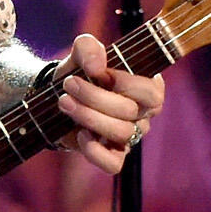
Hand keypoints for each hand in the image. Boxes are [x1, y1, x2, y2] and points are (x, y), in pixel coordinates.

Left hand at [56, 33, 164, 176]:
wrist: (59, 96)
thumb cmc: (80, 73)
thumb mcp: (81, 54)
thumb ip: (89, 47)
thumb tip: (96, 67)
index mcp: (148, 87)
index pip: (151, 92)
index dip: (124, 83)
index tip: (97, 71)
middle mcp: (144, 114)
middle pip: (130, 112)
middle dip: (95, 97)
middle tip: (69, 83)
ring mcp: (131, 137)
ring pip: (121, 133)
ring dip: (88, 116)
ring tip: (64, 102)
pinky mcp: (114, 156)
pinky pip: (113, 164)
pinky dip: (94, 151)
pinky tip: (79, 134)